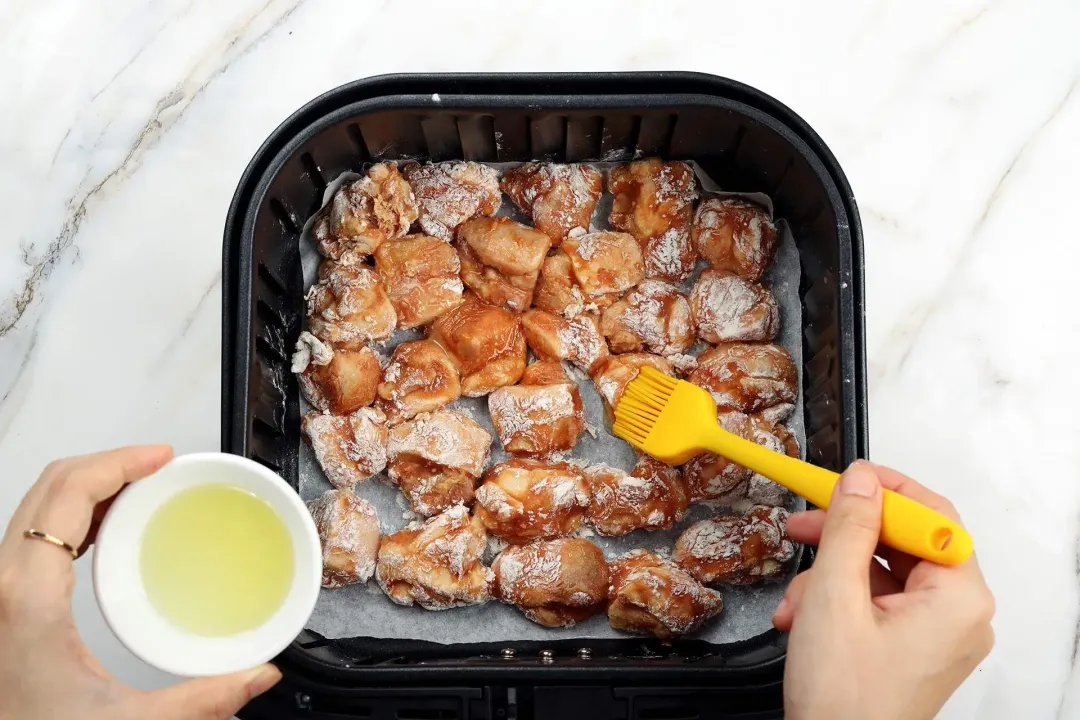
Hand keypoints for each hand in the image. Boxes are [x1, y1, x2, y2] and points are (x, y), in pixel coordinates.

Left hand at [0, 446, 282, 719]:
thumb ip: (202, 701)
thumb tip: (258, 675)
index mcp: (27, 598)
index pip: (68, 492)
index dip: (119, 462)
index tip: (161, 458)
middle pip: (49, 486)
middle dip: (109, 463)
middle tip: (159, 464)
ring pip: (34, 505)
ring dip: (87, 484)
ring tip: (141, 487)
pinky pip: (31, 532)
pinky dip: (69, 513)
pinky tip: (104, 528)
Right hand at [773, 461, 994, 719]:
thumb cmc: (844, 700)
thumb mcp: (834, 596)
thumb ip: (847, 528)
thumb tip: (859, 480)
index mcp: (958, 598)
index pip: (931, 515)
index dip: (884, 490)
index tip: (844, 478)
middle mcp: (959, 615)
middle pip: (904, 543)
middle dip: (845, 536)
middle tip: (805, 523)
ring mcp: (938, 635)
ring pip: (883, 573)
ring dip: (831, 576)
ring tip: (796, 599)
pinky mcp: (914, 649)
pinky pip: (879, 602)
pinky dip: (838, 602)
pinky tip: (802, 617)